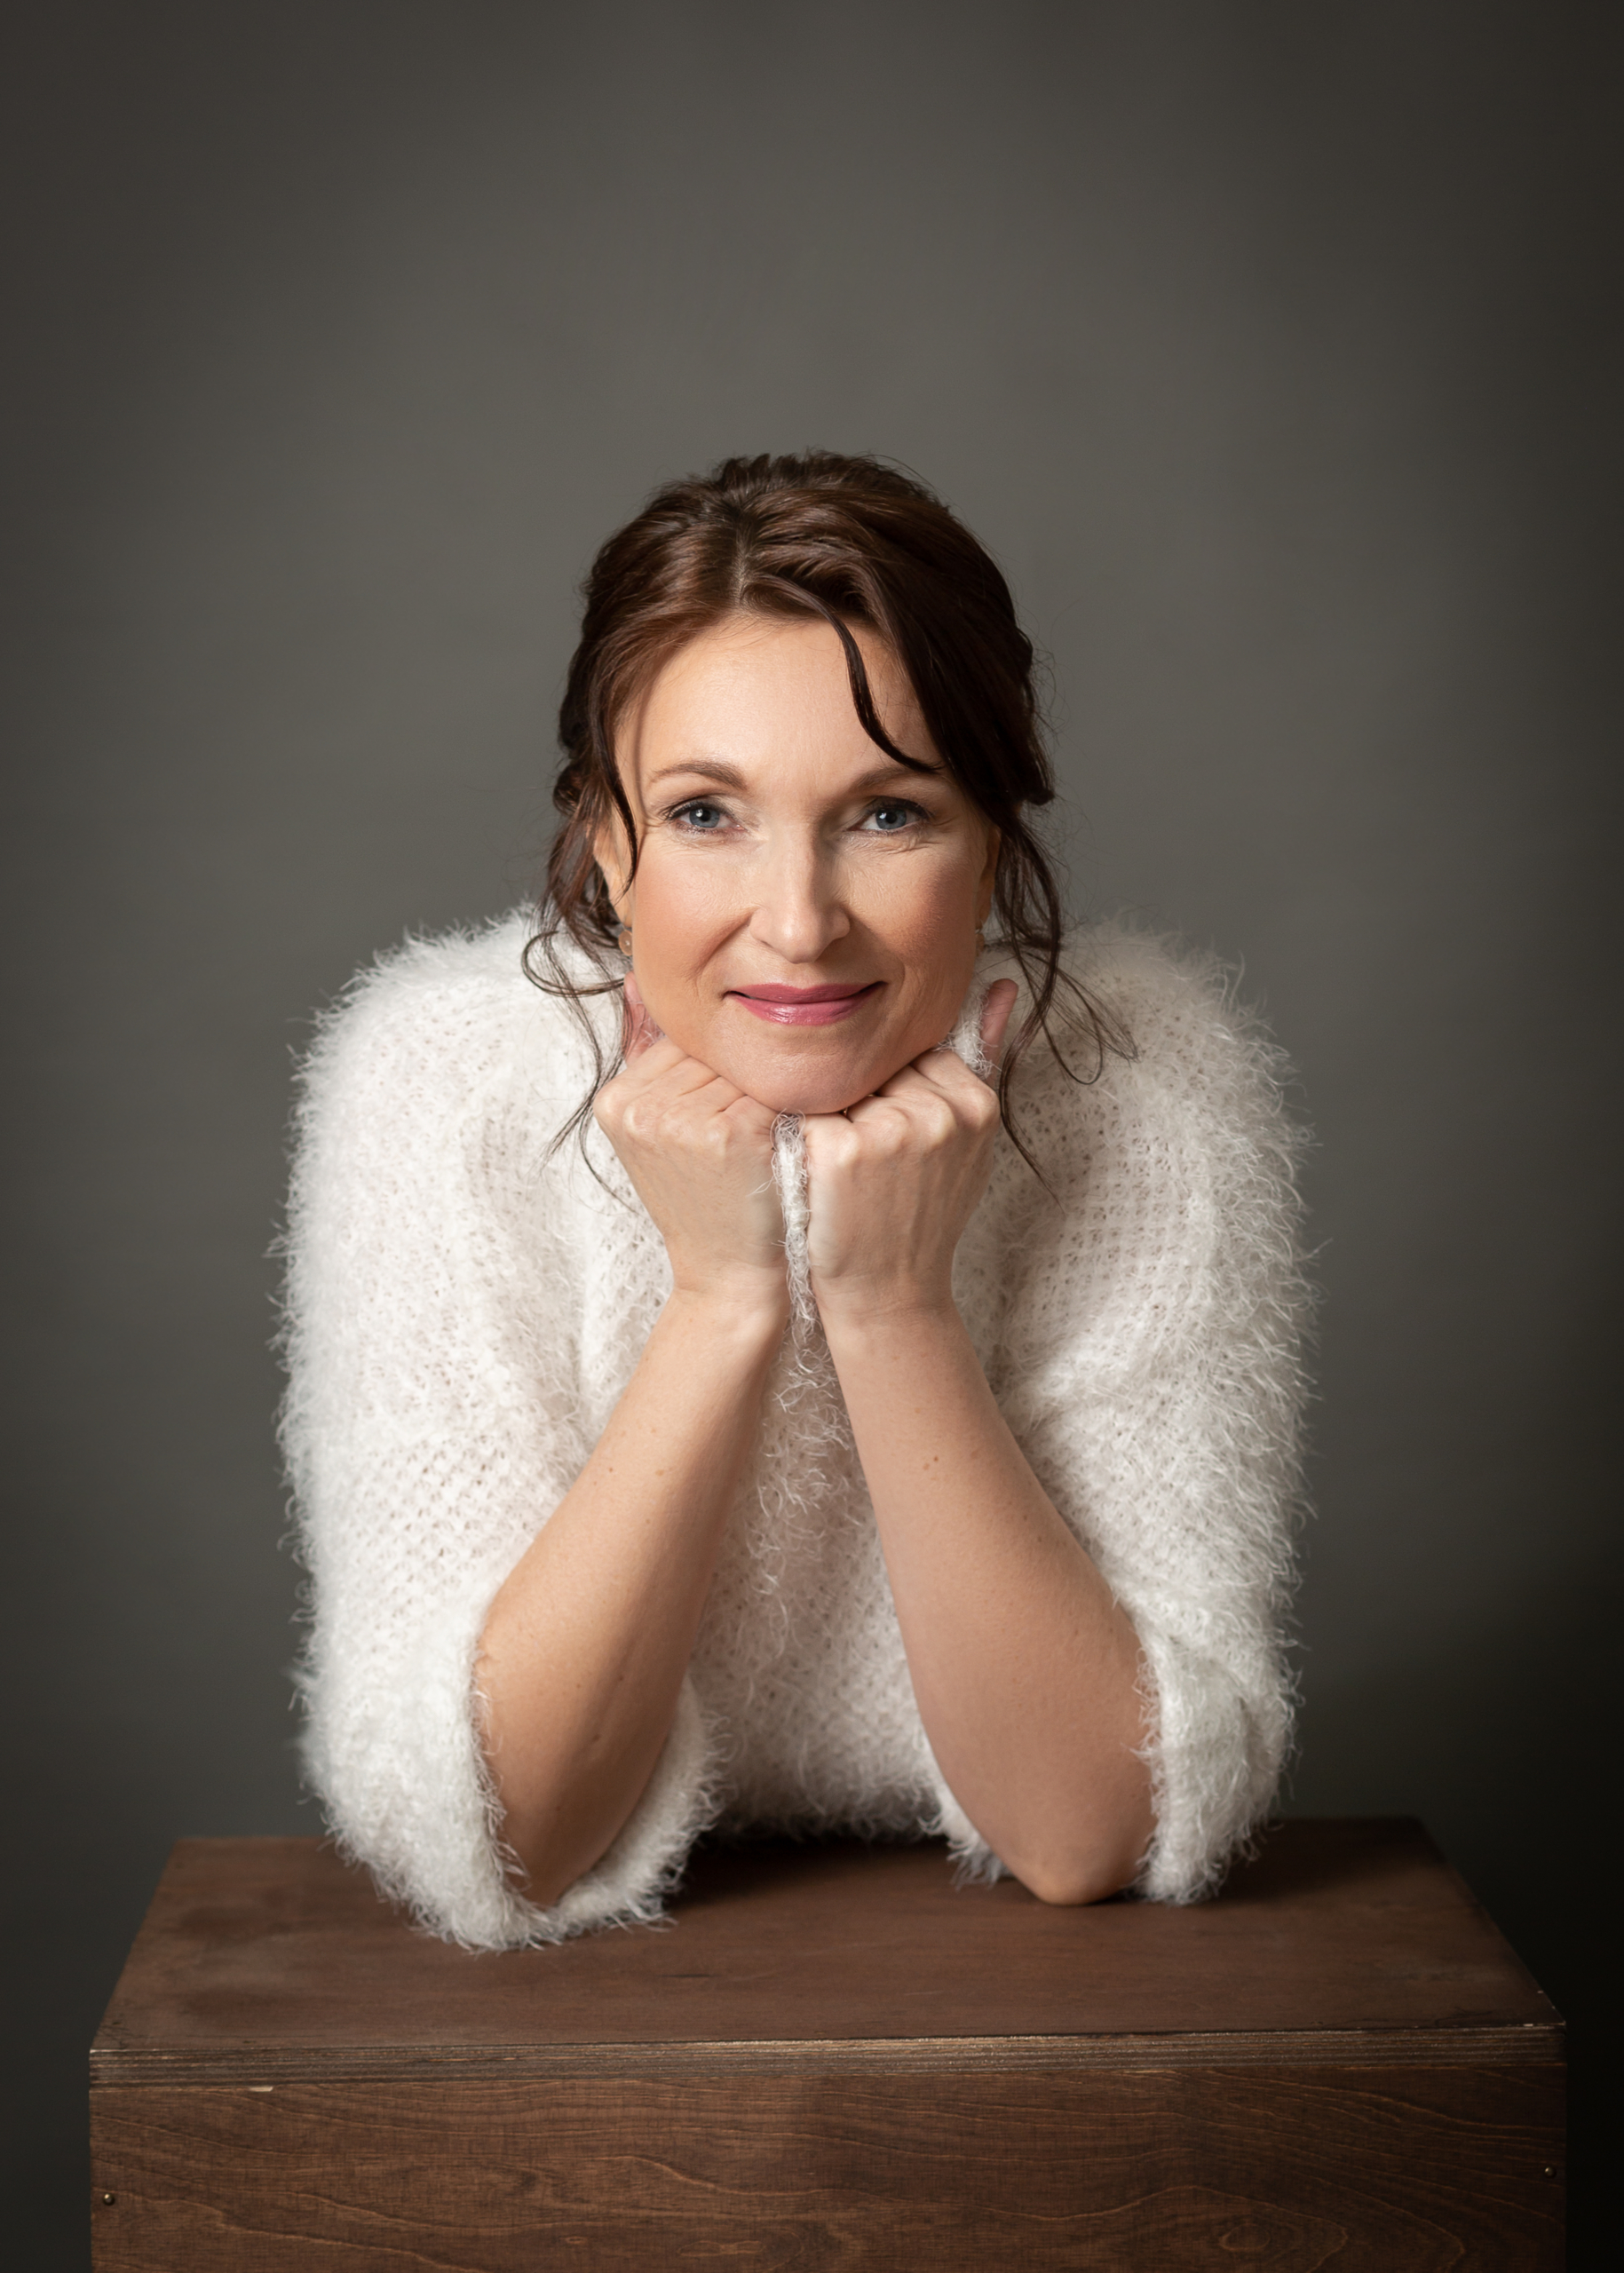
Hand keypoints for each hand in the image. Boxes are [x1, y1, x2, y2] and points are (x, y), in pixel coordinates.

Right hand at [592, 976, 789, 1322]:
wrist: (730, 1281)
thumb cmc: (711, 1206)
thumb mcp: (668, 1133)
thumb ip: (651, 1056)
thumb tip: (634, 976)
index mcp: (616, 1099)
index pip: (688, 1047)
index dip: (727, 1073)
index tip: (748, 1104)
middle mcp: (636, 1105)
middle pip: (717, 1055)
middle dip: (751, 1076)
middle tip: (780, 1110)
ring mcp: (677, 1120)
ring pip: (748, 1070)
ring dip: (778, 1088)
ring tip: (794, 1121)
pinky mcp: (726, 1135)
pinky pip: (775, 1093)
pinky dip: (799, 1107)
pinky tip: (807, 1130)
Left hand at [800, 980, 1018, 1324]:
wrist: (889, 1292)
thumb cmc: (924, 1214)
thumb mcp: (969, 1141)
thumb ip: (986, 1057)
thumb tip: (1005, 983)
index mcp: (977, 1102)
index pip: (918, 1056)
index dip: (896, 1095)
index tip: (895, 1141)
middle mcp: (941, 1112)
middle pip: (880, 1068)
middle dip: (866, 1103)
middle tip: (871, 1164)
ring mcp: (892, 1131)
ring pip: (842, 1088)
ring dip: (834, 1119)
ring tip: (850, 1174)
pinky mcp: (841, 1152)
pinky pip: (806, 1114)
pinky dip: (802, 1140)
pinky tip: (819, 1177)